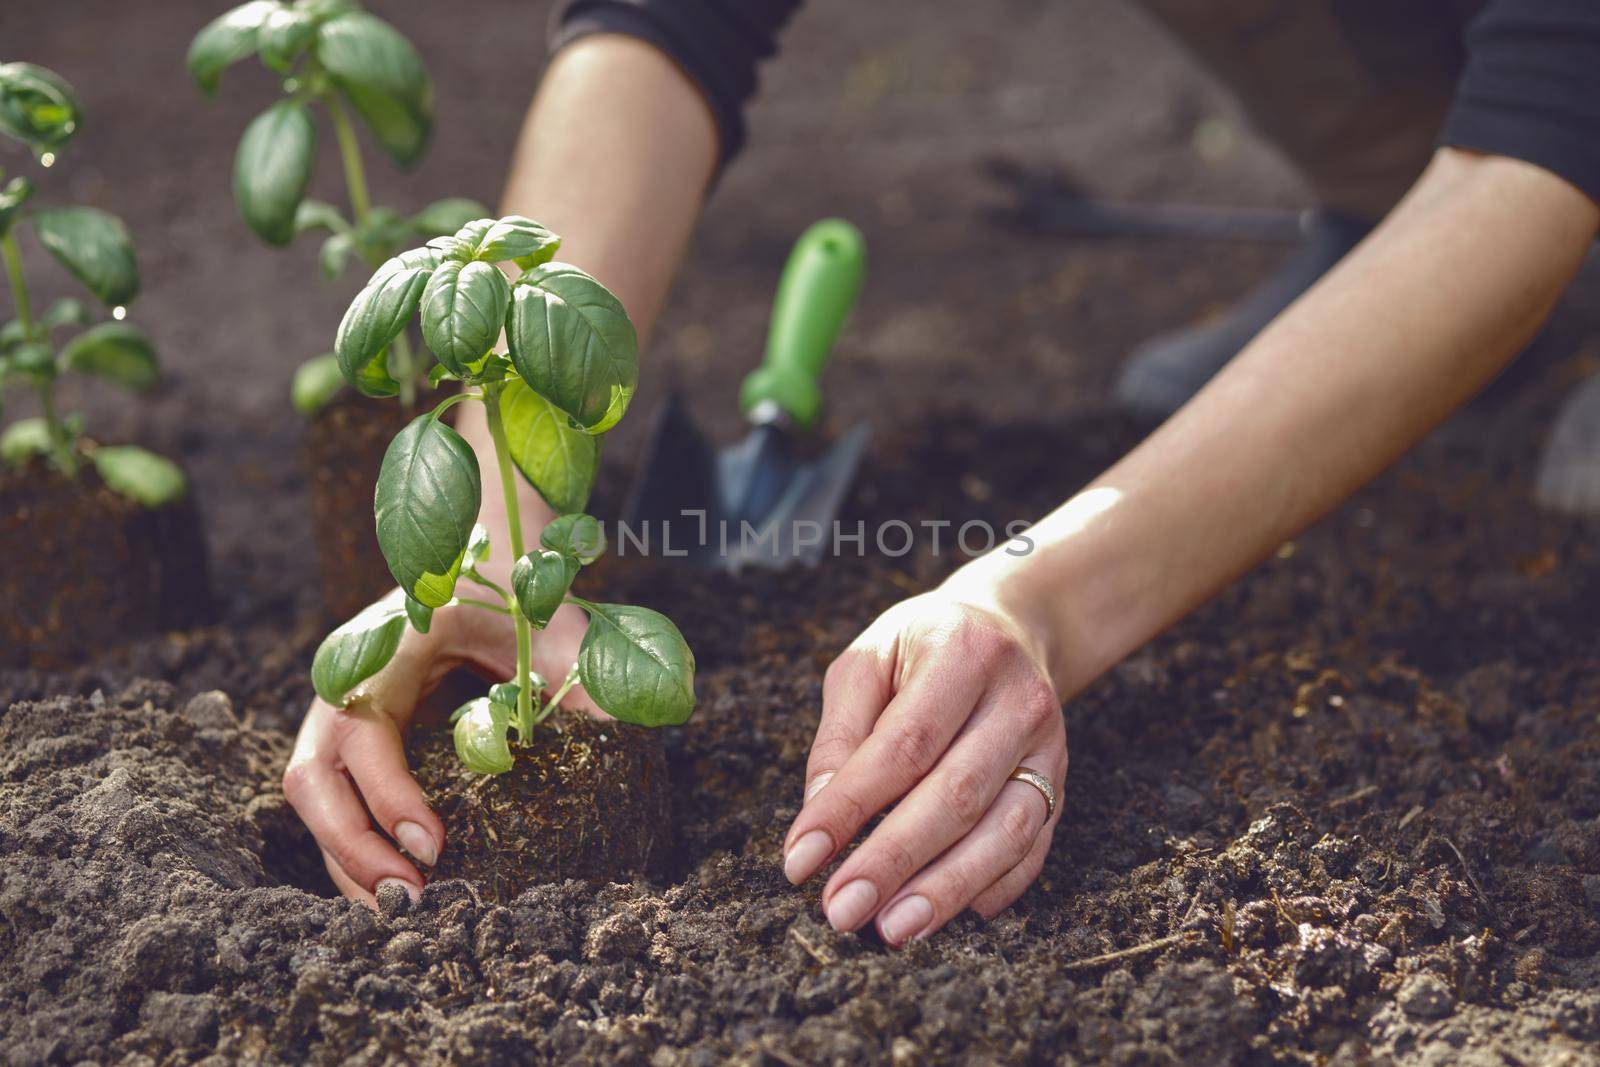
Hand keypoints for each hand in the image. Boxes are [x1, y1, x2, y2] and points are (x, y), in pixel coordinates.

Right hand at [283, 587, 593, 905]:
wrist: (485, 562)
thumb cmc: (522, 592)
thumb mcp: (558, 628)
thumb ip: (585, 682)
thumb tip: (622, 750)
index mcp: (391, 644)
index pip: (363, 731)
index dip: (389, 794)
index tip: (436, 845)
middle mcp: (348, 680)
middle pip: (312, 777)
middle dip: (354, 847)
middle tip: (414, 895)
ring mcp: (339, 710)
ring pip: (313, 798)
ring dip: (349, 861)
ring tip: (407, 909)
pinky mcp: (349, 738)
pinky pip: (334, 801)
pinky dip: (356, 850)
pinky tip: (398, 887)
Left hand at [781, 581, 1065, 945]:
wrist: (1008, 628)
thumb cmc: (922, 648)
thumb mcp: (868, 660)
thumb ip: (842, 734)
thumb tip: (819, 815)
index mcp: (963, 653)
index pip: (904, 744)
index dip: (851, 807)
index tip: (801, 859)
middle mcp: (1018, 700)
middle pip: (956, 795)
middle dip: (893, 861)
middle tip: (841, 910)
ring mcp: (1049, 747)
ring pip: (1005, 831)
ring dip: (945, 889)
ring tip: (891, 928)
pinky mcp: (1061, 784)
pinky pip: (1032, 849)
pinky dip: (991, 888)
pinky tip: (945, 914)